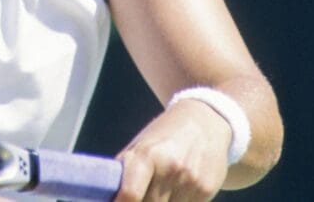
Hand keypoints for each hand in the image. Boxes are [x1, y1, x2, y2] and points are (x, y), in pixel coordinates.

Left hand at [114, 99, 231, 200]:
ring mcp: (190, 181)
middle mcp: (170, 168)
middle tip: (136, 195)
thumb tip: (107, 195)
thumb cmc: (164, 134)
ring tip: (156, 191)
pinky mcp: (206, 190)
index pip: (130, 193)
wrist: (205, 120)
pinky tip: (174, 193)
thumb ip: (124, 171)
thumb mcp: (140, 145)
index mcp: (147, 154)